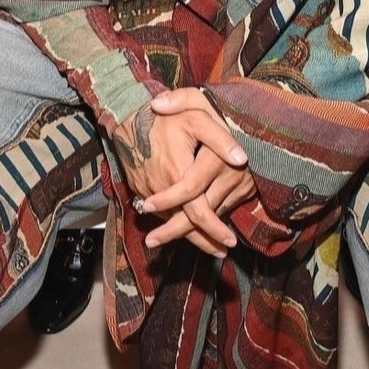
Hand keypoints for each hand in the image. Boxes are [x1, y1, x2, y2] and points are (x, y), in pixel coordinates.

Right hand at [112, 90, 247, 257]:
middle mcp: (161, 186)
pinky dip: (175, 222)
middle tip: (223, 252)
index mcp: (178, 171)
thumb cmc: (166, 117)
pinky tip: (190, 228)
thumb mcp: (196, 117)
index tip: (230, 241)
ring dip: (190, 236)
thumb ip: (220, 137)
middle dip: (204, 241)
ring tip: (212, 247)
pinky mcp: (141, 190)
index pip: (198, 210)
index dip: (214, 228)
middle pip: (185, 223)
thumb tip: (242, 158)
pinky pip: (160, 212)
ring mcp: (148, 190)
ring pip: (172, 220)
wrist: (126, 116)